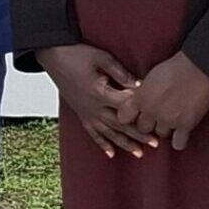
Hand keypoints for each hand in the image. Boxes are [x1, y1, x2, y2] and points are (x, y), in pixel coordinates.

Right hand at [40, 43, 150, 158]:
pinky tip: (111, 154)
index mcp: (99, 92)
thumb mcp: (102, 58)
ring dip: (124, 143)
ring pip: (108, 133)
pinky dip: (102, 144)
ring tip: (140, 153)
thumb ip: (121, 73)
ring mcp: (86, 112)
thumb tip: (139, 85)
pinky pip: (92, 133)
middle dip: (138, 134)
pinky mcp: (81, 114)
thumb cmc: (76, 54)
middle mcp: (93, 106)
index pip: (125, 105)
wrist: (53, 56)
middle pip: (120, 124)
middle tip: (155, 143)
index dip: (140, 109)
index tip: (155, 114)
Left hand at [125, 52, 208, 150]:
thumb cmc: (175, 66)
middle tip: (158, 117)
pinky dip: (180, 141)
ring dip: (166, 129)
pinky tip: (182, 134)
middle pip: (143, 128)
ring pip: (161, 134)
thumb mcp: (151, 76)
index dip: (130, 117)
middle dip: (149, 123)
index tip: (135, 115)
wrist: (198, 67)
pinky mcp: (185, 125)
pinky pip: (178, 144)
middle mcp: (152, 111)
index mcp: (141, 97)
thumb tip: (140, 99)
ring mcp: (168, 120)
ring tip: (173, 120)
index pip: (124, 117)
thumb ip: (143, 91)